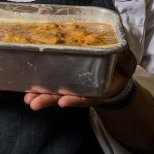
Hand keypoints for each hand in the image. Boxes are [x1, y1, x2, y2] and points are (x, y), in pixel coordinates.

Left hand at [22, 47, 137, 110]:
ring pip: (52, 93)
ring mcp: (69, 86)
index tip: (63, 102)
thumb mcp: (125, 65)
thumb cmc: (117, 69)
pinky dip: (39, 88)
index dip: (74, 99)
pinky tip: (28, 90)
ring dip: (39, 96)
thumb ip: (124, 59)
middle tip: (33, 103)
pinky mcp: (60, 79)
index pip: (85, 97)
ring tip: (27, 99)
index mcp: (96, 89)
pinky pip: (49, 84)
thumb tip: (122, 50)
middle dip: (48, 100)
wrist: (111, 73)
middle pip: (63, 97)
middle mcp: (80, 90)